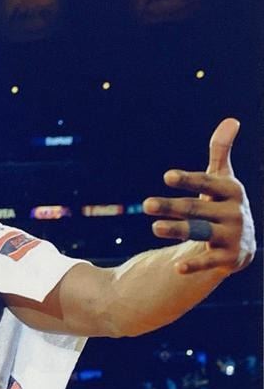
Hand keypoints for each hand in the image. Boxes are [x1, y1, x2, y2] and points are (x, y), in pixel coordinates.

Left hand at [142, 118, 255, 274]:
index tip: (167, 177)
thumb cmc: (224, 205)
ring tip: (154, 227)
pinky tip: (177, 269)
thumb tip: (231, 120)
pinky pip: (209, 261)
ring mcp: (232, 236)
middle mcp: (234, 212)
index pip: (206, 183)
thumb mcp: (224, 179)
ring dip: (177, 230)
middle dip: (171, 206)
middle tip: (145, 204)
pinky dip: (194, 265)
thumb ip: (221, 152)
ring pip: (200, 232)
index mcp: (231, 190)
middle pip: (196, 209)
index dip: (188, 180)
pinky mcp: (228, 258)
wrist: (243, 243)